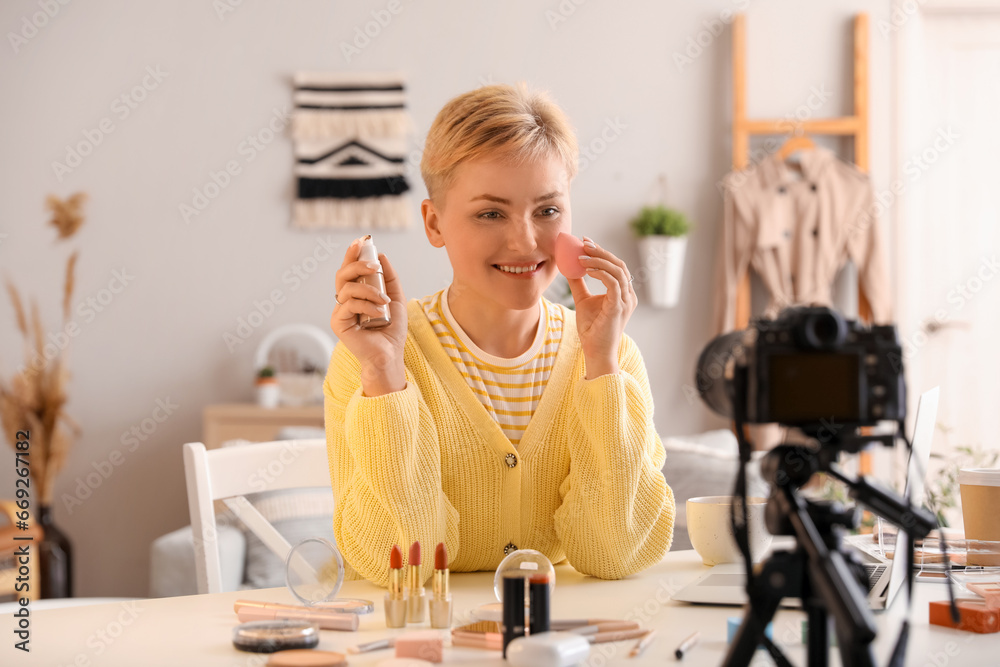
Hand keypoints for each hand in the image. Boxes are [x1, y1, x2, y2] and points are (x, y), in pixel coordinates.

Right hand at [330, 237, 407, 395]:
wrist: (389, 355)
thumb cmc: (391, 330)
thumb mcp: (396, 298)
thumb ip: (390, 278)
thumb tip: (382, 255)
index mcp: (356, 294)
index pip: (350, 270)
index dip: (352, 254)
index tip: (361, 241)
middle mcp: (345, 301)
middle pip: (342, 274)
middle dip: (358, 264)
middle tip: (375, 266)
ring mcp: (340, 311)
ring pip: (347, 287)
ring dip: (369, 290)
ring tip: (384, 300)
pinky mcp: (338, 322)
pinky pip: (349, 303)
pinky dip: (366, 304)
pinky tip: (378, 312)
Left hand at [566, 237, 636, 378]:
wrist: (595, 351)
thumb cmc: (591, 329)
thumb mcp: (582, 300)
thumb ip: (578, 284)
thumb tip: (567, 267)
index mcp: (623, 293)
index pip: (616, 266)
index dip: (602, 252)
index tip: (586, 242)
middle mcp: (628, 295)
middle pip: (619, 264)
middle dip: (601, 251)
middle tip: (584, 243)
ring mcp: (626, 301)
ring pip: (618, 271)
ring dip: (599, 260)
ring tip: (581, 257)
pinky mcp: (619, 307)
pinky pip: (613, 283)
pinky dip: (601, 273)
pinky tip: (587, 270)